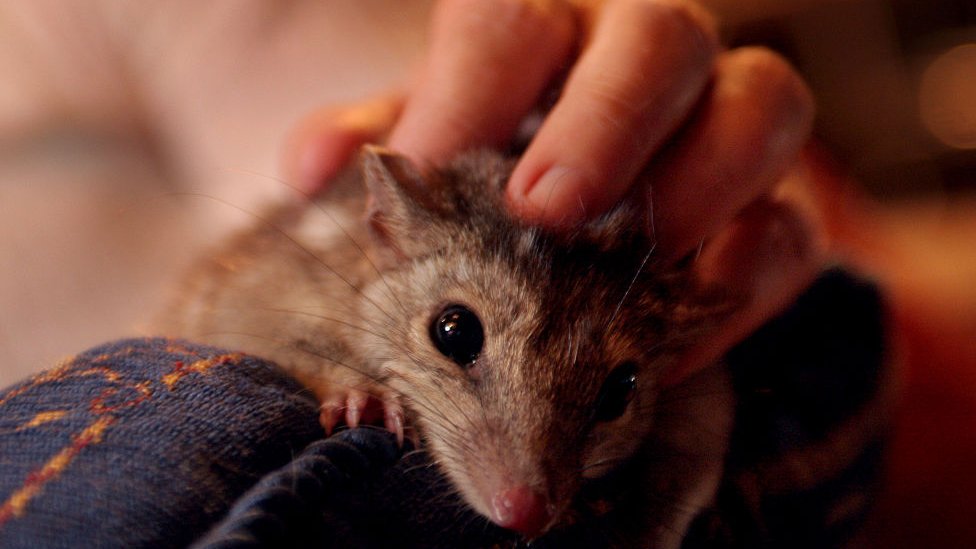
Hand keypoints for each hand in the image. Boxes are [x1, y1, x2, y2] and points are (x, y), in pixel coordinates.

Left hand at [287, 0, 824, 375]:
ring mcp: (724, 130)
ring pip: (765, 104)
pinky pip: (795, 226)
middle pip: (662, 38)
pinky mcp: (775, 211)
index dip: (474, 87)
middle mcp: (644, 65)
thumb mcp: (427, 162)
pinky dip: (750, 276)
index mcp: (548, 39)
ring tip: (634, 262)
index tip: (433, 167)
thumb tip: (313, 168)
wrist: (582, 244)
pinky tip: (688, 328)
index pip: (514, 18)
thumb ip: (374, 148)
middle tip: (545, 209)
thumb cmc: (491, 185)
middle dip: (606, 122)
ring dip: (703, 182)